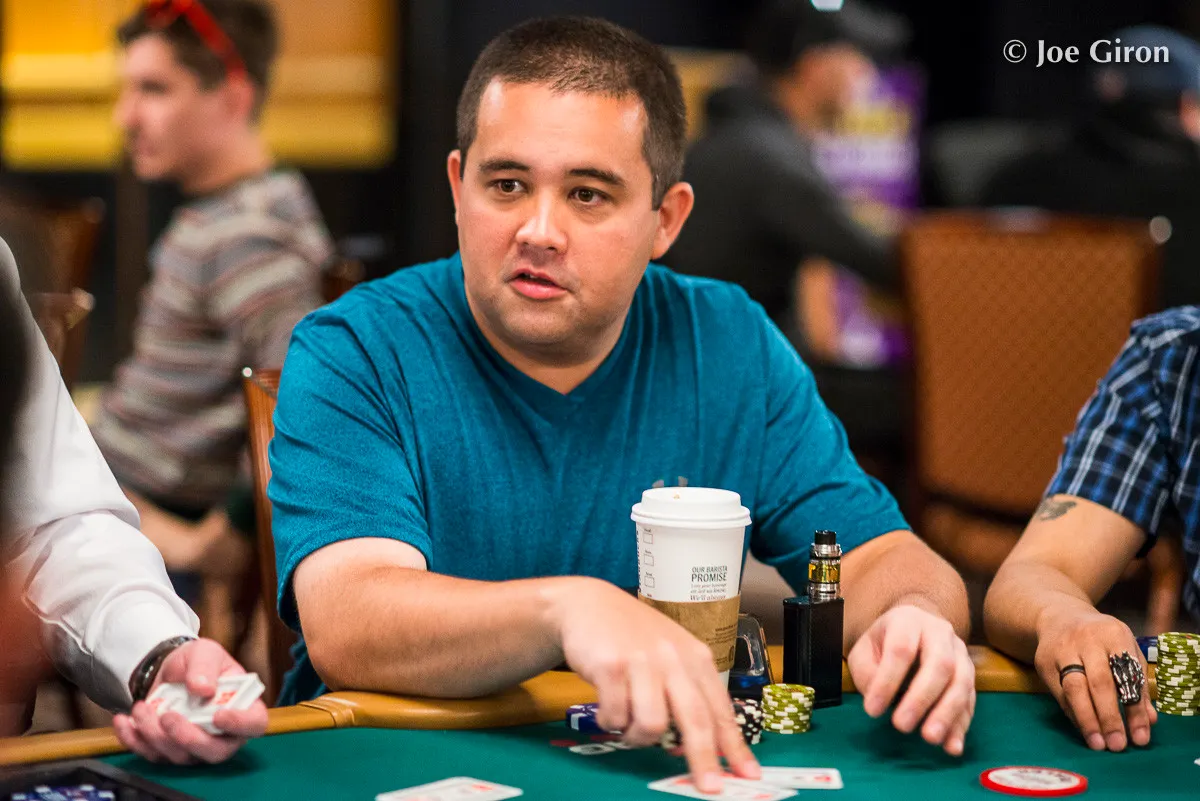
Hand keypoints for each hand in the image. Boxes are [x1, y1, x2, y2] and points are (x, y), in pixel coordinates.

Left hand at [113, 638, 267, 763]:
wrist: (170, 668)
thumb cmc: (197, 662)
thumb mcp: (205, 652)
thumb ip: (205, 667)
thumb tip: (203, 688)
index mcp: (243, 707)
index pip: (253, 724)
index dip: (240, 725)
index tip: (219, 716)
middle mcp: (223, 733)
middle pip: (216, 751)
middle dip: (189, 738)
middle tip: (168, 716)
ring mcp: (195, 745)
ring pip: (181, 756)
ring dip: (156, 735)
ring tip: (141, 707)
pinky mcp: (168, 750)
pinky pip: (152, 756)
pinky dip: (134, 740)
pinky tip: (124, 721)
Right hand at [554, 579, 758, 793]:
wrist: (589, 604)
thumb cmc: (632, 635)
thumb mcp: (669, 655)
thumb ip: (684, 693)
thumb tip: (694, 747)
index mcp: (695, 657)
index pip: (720, 709)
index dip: (734, 746)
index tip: (748, 774)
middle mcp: (673, 658)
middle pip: (696, 720)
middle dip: (704, 759)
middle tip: (709, 787)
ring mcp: (642, 661)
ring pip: (652, 725)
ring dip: (637, 736)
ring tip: (626, 723)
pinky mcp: (611, 666)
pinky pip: (615, 716)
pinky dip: (610, 721)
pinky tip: (606, 706)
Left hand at [847, 604, 974, 755]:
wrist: (915, 628)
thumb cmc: (884, 642)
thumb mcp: (864, 650)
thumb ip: (866, 671)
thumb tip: (877, 697)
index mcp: (908, 621)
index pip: (901, 649)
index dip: (887, 681)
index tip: (872, 710)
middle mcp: (940, 632)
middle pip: (940, 663)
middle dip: (922, 698)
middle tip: (902, 726)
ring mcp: (960, 652)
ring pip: (962, 681)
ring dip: (947, 713)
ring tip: (930, 738)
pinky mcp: (970, 674)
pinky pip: (971, 700)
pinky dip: (962, 725)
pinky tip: (952, 746)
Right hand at [1034, 608, 1154, 751]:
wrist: (1059, 617)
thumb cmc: (1101, 639)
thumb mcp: (1124, 650)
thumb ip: (1137, 683)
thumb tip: (1149, 721)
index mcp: (1113, 634)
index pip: (1127, 675)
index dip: (1135, 708)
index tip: (1140, 737)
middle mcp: (1086, 639)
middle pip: (1099, 683)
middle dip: (1110, 717)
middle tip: (1117, 745)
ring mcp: (1061, 649)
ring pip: (1074, 689)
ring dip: (1087, 720)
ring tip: (1098, 744)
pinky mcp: (1043, 661)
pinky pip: (1059, 693)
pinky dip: (1073, 713)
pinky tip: (1084, 728)